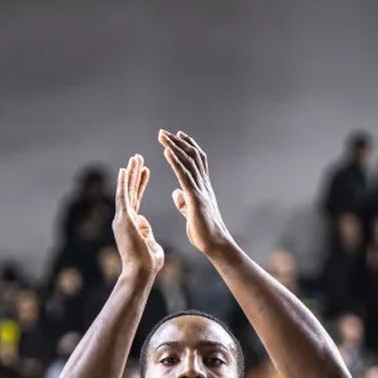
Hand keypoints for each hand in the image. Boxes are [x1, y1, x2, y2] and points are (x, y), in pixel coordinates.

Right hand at [112, 154, 164, 276]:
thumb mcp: (150, 244)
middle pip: (129, 191)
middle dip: (134, 174)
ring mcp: (122, 219)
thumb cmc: (147, 264)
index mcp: (131, 224)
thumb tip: (144, 227)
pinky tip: (125, 169)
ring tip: (135, 158)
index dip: (140, 184)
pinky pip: (123, 197)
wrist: (141, 273)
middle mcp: (123, 219)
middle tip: (138, 158)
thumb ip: (146, 233)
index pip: (136, 199)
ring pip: (126, 191)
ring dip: (130, 174)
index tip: (145, 171)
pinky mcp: (124, 219)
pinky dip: (124, 183)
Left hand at [159, 130, 233, 256]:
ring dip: (174, 147)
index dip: (187, 147)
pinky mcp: (196, 199)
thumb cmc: (204, 232)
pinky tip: (167, 152)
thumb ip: (184, 201)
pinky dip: (176, 162)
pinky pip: (184, 176)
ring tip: (162, 136)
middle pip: (191, 157)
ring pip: (188, 162)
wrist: (215, 245)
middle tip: (164, 132)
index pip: (196, 161)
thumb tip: (176, 193)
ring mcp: (201, 190)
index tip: (177, 135)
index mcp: (202, 188)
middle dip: (177, 143)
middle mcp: (203, 185)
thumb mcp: (191, 213)